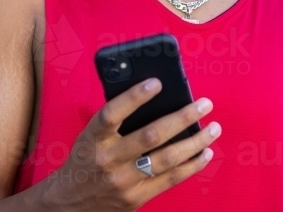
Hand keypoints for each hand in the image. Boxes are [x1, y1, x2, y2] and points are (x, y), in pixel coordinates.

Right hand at [39, 78, 219, 210]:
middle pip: (150, 136)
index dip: (134, 97)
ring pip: (167, 159)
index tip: (157, 82)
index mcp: (93, 138)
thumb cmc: (85, 159)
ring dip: (195, 142)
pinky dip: (191, 166)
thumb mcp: (89, 136)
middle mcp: (108, 159)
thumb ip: (114, 120)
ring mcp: (124, 181)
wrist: (70, 202)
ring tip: (213, 128)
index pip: (112, 113)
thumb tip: (152, 99)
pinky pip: (170, 180)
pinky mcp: (136, 198)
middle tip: (204, 104)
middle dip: (182, 118)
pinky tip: (204, 153)